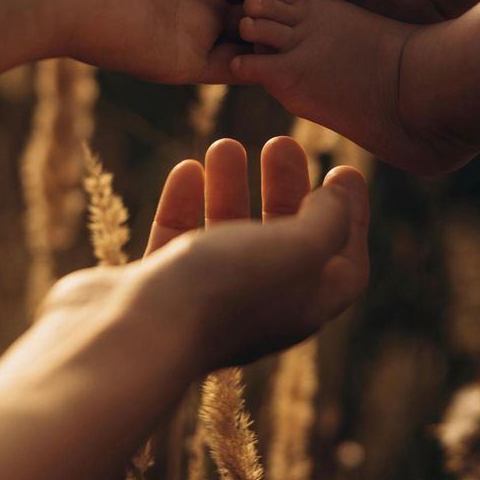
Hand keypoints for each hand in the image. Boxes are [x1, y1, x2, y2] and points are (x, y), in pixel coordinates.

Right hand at [44, 136, 368, 372]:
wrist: (127, 336)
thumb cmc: (223, 290)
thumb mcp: (298, 249)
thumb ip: (327, 221)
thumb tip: (338, 196)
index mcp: (302, 307)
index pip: (344, 264)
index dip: (352, 218)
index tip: (345, 170)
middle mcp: (257, 310)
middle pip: (285, 244)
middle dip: (288, 191)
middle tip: (280, 143)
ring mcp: (202, 303)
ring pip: (227, 237)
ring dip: (232, 189)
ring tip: (226, 144)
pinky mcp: (154, 294)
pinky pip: (177, 242)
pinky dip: (185, 203)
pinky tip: (185, 169)